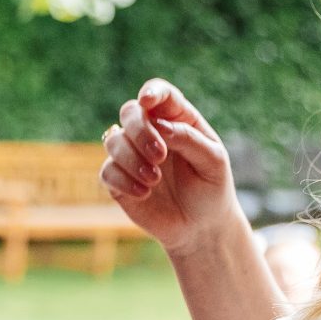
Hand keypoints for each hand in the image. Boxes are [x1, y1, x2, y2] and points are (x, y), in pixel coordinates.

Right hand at [100, 80, 240, 254]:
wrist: (201, 227)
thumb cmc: (211, 188)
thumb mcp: (213, 162)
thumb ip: (189, 139)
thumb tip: (159, 126)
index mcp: (177, 120)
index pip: (161, 94)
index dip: (151, 92)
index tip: (147, 102)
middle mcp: (151, 132)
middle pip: (130, 112)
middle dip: (140, 131)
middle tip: (160, 156)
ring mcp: (132, 155)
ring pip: (113, 141)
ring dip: (132, 159)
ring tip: (154, 180)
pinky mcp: (119, 180)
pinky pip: (107, 171)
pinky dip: (123, 180)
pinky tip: (144, 193)